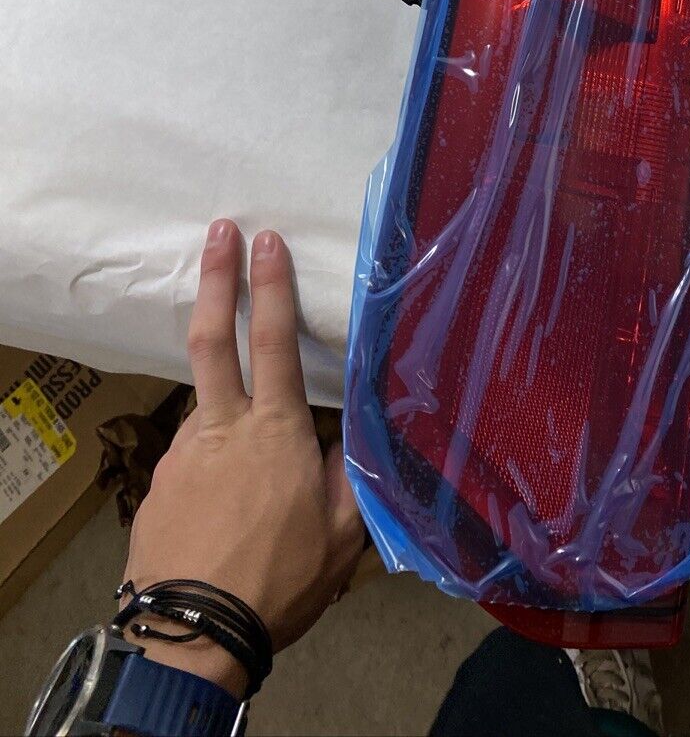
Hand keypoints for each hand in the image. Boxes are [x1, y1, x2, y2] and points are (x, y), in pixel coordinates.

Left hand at [121, 221, 363, 696]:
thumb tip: (355, 436)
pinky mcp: (156, 487)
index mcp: (274, 431)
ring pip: (207, 410)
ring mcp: (182, 455)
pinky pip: (191, 460)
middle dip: (217, 278)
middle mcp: (222, 428)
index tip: (265, 240)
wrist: (192, 636)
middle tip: (219, 232)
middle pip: (214, 337)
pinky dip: (209, 466)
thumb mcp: (341, 534)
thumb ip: (348, 476)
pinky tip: (221, 507)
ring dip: (226, 414)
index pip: (275, 341)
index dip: (271, 286)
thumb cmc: (278, 582)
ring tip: (249, 479)